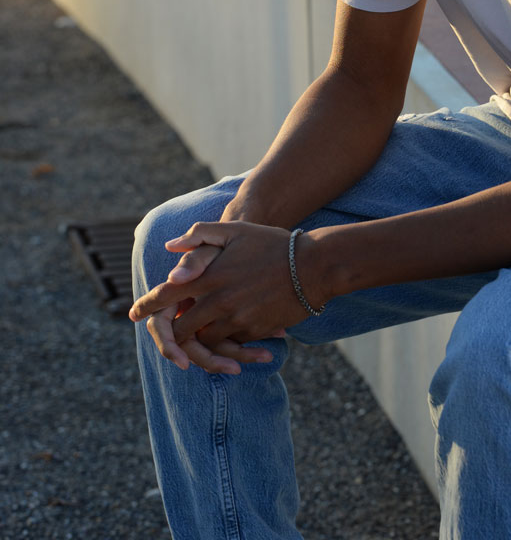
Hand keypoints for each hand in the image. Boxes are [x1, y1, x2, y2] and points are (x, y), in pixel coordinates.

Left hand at [130, 221, 315, 372]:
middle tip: (167, 334)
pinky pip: (229, 345)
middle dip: (171, 334)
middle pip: (180, 328)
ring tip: (197, 340)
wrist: (312, 267)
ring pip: (203, 341)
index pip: (165, 295)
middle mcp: (217, 301)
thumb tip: (170, 246)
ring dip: (197, 341)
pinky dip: (224, 344)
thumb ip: (200, 235)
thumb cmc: (272, 244)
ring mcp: (235, 319)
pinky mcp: (252, 332)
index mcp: (208, 276)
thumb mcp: (235, 230)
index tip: (133, 314)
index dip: (146, 306)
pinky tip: (227, 337)